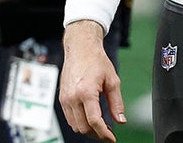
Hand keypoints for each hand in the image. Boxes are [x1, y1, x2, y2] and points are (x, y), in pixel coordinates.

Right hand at [60, 21, 125, 141]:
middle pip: (83, 128)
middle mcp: (72, 98)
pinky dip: (80, 123)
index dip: (104, 134)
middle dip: (97, 134)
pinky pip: (70, 118)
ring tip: (101, 126)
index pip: (94, 122)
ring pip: (75, 126)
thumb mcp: (113, 81)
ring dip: (88, 130)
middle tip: (109, 133)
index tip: (112, 138)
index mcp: (86, 92)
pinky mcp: (62, 99)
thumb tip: (121, 121)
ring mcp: (65, 99)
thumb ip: (117, 103)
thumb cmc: (97, 61)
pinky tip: (91, 119)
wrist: (80, 48)